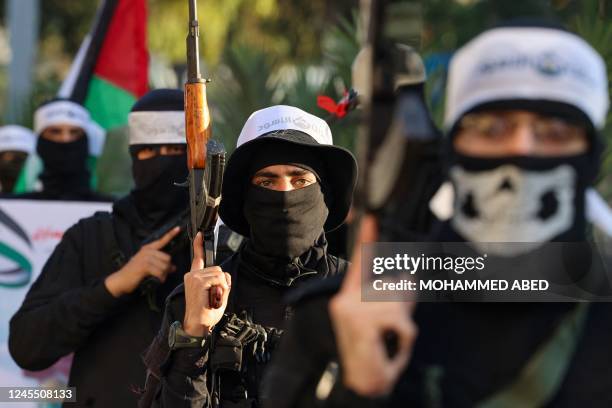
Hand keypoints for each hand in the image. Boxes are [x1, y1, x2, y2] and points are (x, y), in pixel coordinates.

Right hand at [104, 226, 180, 297]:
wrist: (120, 280)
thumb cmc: (134, 273)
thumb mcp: (147, 266)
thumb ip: (160, 264)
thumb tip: (173, 267)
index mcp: (147, 249)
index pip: (161, 240)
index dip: (171, 234)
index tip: (178, 228)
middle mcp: (147, 251)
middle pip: (167, 258)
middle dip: (167, 268)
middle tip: (162, 274)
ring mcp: (145, 258)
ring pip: (165, 266)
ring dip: (164, 274)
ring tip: (158, 278)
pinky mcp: (144, 266)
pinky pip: (160, 272)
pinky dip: (160, 278)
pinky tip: (157, 280)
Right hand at [183, 232, 231, 336]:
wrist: (198, 325)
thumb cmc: (206, 313)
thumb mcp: (215, 294)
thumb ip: (218, 282)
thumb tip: (223, 276)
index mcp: (194, 277)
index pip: (197, 258)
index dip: (198, 245)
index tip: (199, 234)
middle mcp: (192, 275)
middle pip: (218, 269)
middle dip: (222, 282)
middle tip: (215, 297)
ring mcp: (194, 277)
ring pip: (220, 274)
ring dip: (221, 287)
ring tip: (212, 299)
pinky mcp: (198, 281)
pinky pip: (219, 279)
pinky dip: (220, 289)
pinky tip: (212, 298)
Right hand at [329, 215, 416, 396]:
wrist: (359, 385)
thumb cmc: (372, 356)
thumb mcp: (384, 325)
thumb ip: (397, 302)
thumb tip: (410, 278)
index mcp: (349, 298)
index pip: (361, 263)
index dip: (367, 239)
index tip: (372, 216)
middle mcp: (346, 301)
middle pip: (394, 286)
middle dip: (404, 307)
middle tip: (397, 330)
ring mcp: (351, 312)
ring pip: (398, 305)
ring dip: (404, 329)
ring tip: (389, 345)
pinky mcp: (360, 324)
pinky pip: (401, 323)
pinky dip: (404, 339)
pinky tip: (389, 351)